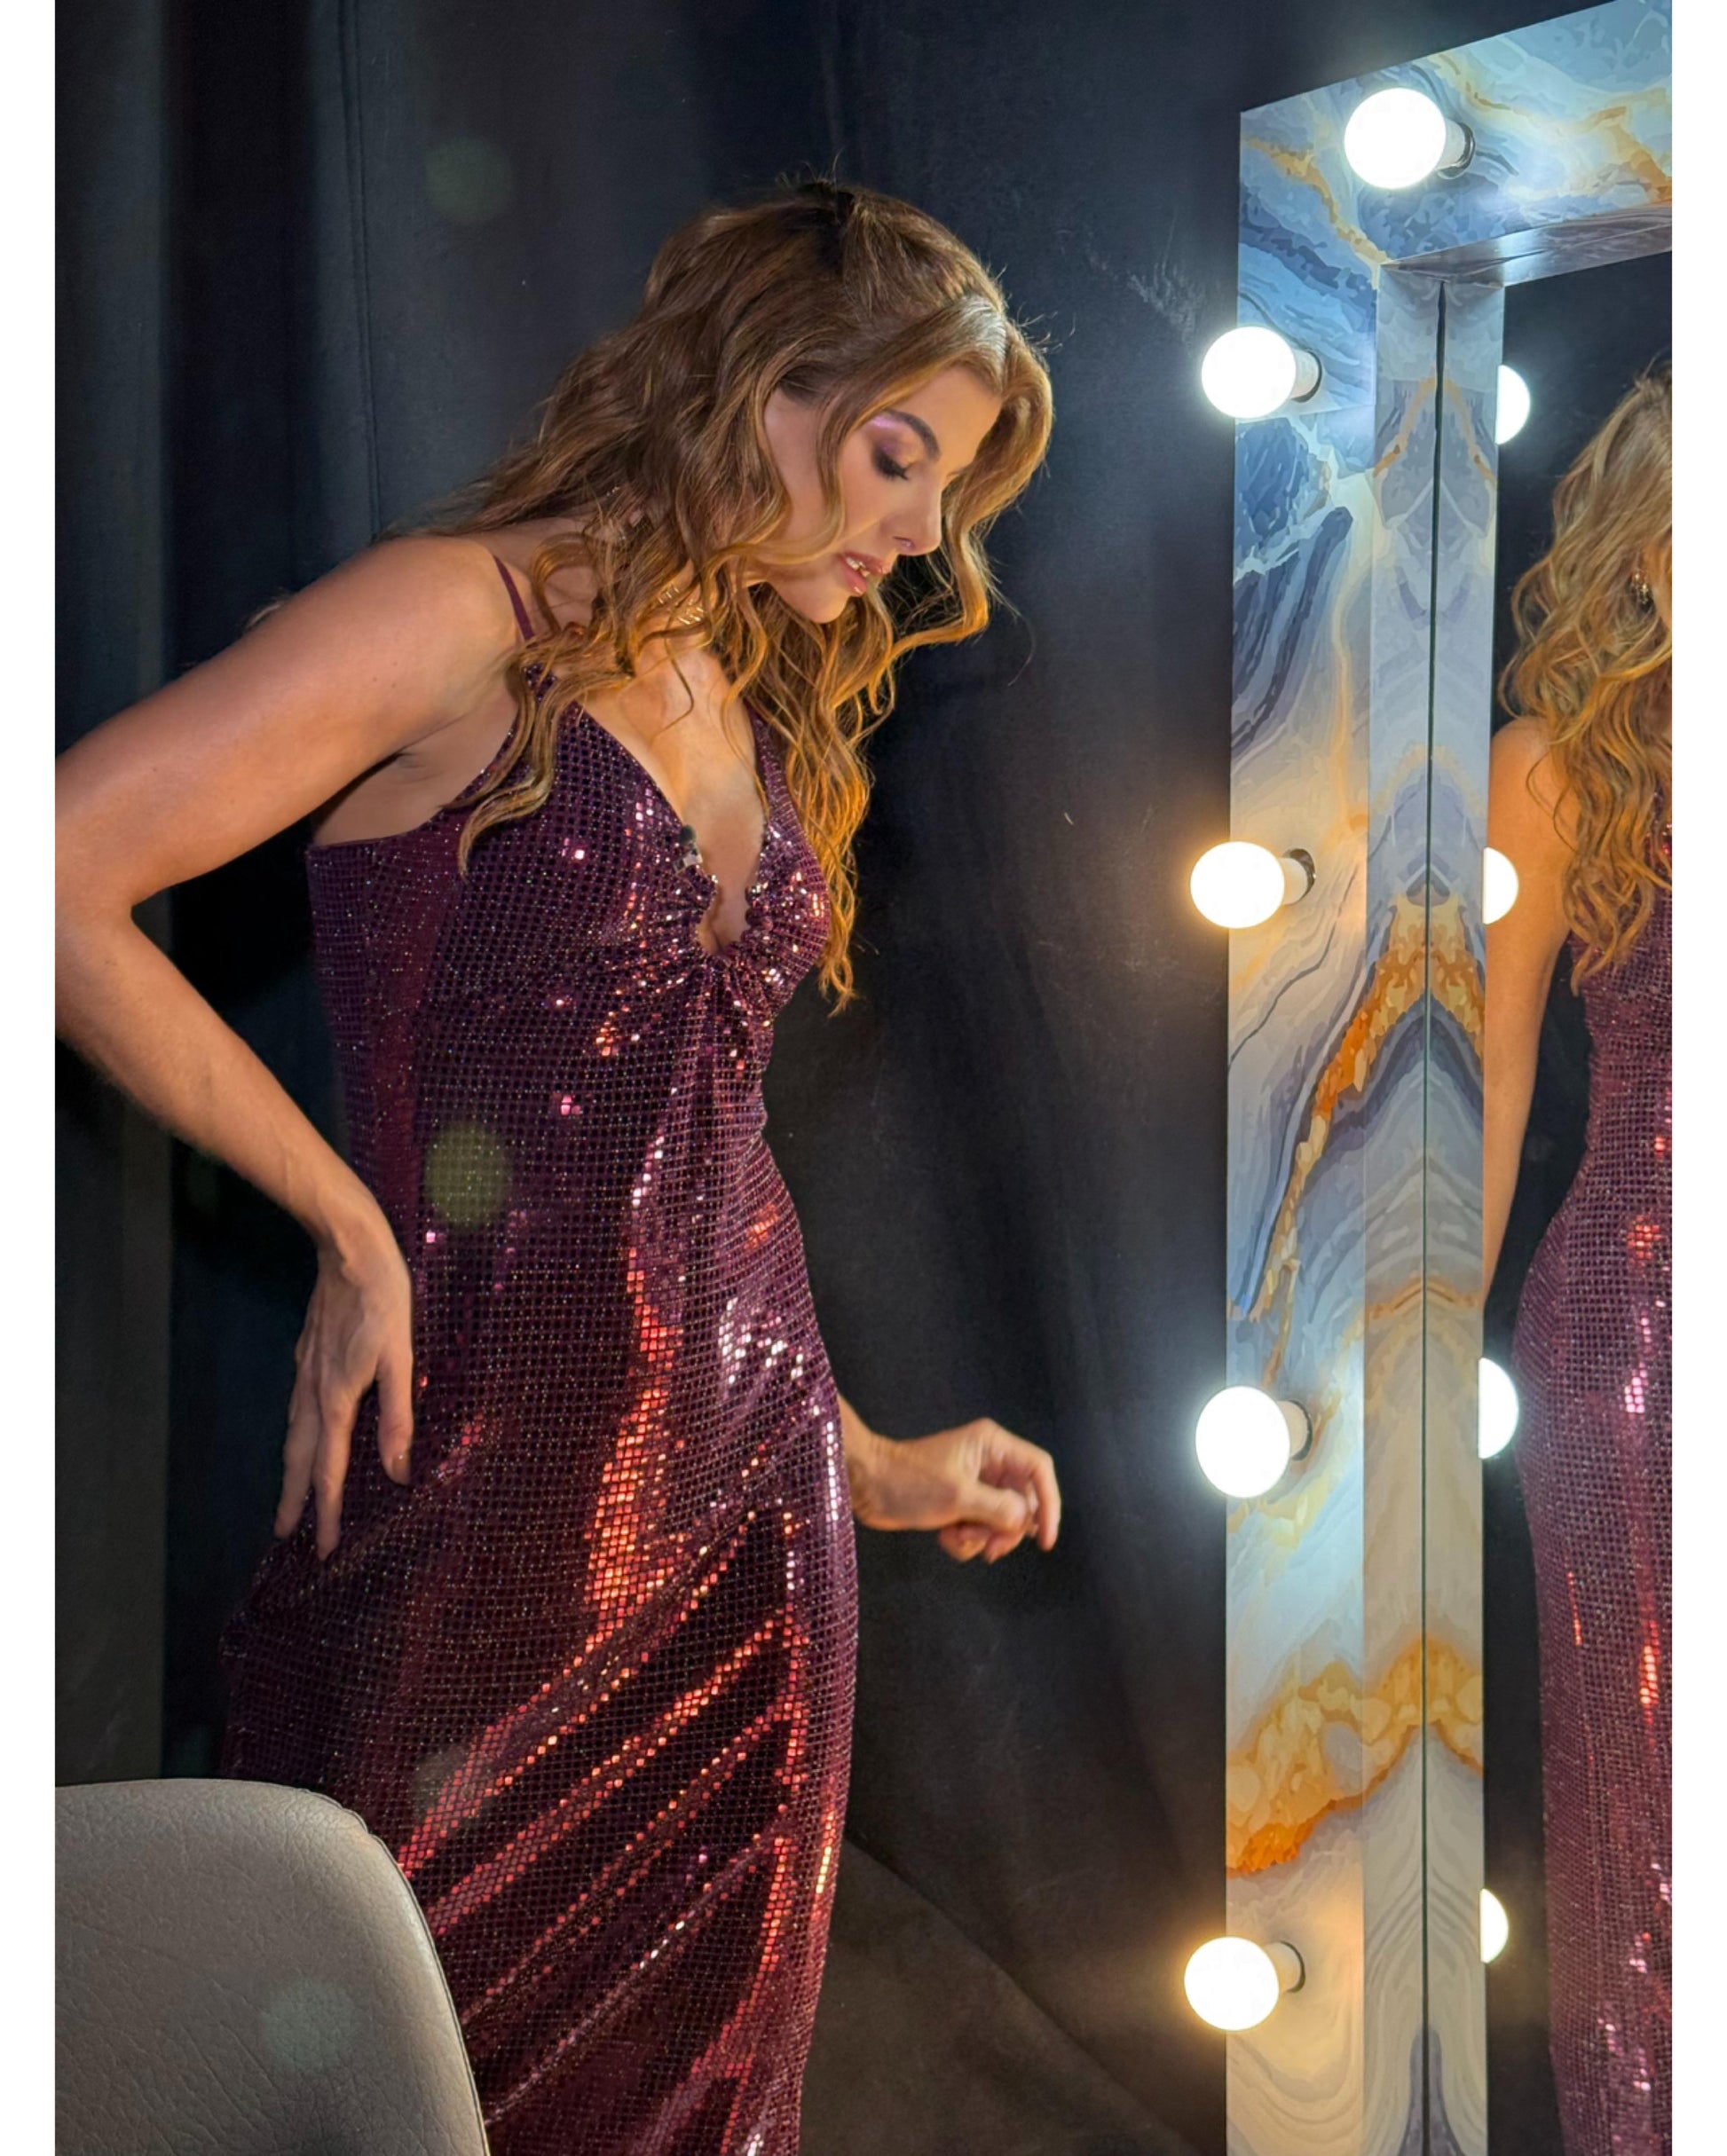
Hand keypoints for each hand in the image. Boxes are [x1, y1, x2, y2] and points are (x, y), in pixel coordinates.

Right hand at [277, 1213, 414, 1559]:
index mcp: (337, 1399)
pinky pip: (298, 1408)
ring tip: (291, 1494)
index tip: (321, 1549)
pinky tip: (303, 1430)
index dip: (326, 1511)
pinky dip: (296, 1434)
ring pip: (294, 1433)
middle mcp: (313, 1391)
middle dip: (295, 1499)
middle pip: (300, 1458)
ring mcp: (306, 1371)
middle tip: (285, 1534)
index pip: (329, 1470)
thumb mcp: (400, 1358)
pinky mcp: (309, 1354)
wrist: (348, 1248)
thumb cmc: (382, 1299)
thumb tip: (398, 1472)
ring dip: (292, 1469)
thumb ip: (398, 1416)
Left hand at [851, 1417, 1060, 1563]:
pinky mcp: (961, 1503)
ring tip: (956, 1536)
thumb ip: (999, 1509)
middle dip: (1006, 1530)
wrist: (864, 1486)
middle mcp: (989, 1462)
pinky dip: (967, 1541)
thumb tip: (1025, 1519)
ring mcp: (975, 1484)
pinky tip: (945, 1536)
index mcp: (992, 1446)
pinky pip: (981, 1529)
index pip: (1039, 1471)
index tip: (1045, 1541)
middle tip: (987, 1548)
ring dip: (982, 1538)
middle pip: (1023, 1502)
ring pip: (1001, 1521)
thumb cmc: (907, 1481)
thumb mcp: (958, 1496)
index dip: (1049, 1505)